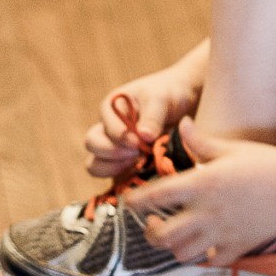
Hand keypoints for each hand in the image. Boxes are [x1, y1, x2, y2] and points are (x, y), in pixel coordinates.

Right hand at [84, 55, 203, 176]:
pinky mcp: (123, 166)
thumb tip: (144, 136)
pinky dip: (124, 181)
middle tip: (137, 153)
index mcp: (111, 108)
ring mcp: (114, 149)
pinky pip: (113, 179)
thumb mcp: (161, 98)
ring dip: (114, 169)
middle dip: (113, 152)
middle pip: (92, 145)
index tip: (140, 142)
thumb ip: (153, 116)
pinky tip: (143, 174)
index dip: (121, 138)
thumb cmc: (168, 94)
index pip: (104, 128)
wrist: (183, 104)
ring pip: (95, 165)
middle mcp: (107, 129)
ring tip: (139, 163)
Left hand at [124, 118, 275, 265]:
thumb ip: (201, 140)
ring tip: (175, 232)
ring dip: (172, 245)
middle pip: (161, 235)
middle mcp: (205, 214)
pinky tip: (203, 244)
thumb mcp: (231, 147)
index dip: (135, 199)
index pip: (154, 196)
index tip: (128, 198)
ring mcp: (220, 234)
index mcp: (201, 184)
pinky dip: (201, 256)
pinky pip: (210, 262)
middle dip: (149, 230)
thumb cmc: (267, 162)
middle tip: (153, 220)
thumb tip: (182, 123)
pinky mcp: (237, 248)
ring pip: (181, 254)